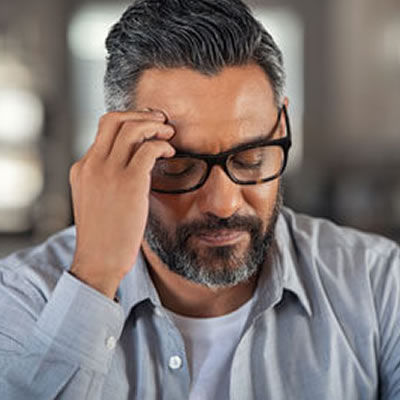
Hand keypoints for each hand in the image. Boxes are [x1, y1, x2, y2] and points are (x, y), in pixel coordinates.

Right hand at [69, 110, 174, 297]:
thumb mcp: (96, 200)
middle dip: (141, 115)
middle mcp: (92, 164)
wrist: (99, 261)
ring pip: (132, 128)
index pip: (104, 129)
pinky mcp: (128, 183)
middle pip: (114, 119)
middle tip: (161, 122)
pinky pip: (149, 149)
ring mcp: (108, 172)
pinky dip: (163, 145)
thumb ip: (106, 179)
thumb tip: (134, 163)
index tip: (147, 125)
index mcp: (82, 168)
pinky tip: (171, 153)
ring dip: (155, 126)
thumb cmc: (104, 235)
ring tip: (169, 134)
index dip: (129, 120)